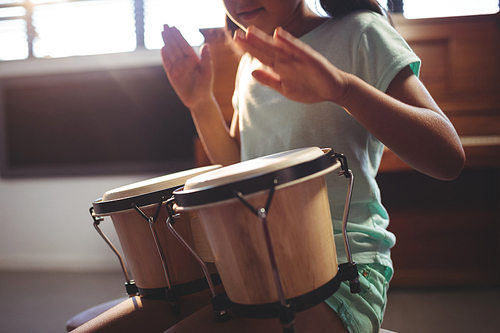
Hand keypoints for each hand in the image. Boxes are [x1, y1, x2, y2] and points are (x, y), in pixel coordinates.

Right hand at [161, 25, 213, 108]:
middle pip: (176, 46)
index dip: (179, 36)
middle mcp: (185, 62)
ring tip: (162, 32)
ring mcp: (178, 68)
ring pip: (171, 53)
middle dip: (170, 36)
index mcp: (194, 59)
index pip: (184, 45)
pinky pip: (167, 64)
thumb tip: (206, 45)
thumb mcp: (207, 72)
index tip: (174, 27)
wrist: (199, 100)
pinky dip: (165, 57)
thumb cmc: (205, 86)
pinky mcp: (172, 75)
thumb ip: (206, 58)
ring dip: (166, 43)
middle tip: (165, 25)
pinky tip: (162, 48)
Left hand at [233, 26, 349, 103]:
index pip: (262, 56)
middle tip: (236, 34)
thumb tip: (252, 73)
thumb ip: (270, 80)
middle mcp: (288, 60)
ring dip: (265, 40)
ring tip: (251, 31)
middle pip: (267, 50)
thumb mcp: (285, 88)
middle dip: (252, 43)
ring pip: (278, 48)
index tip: (236, 40)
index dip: (249, 49)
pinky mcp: (310, 59)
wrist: (334, 90)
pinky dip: (288, 42)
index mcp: (282, 66)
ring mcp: (299, 59)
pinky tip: (278, 34)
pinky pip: (298, 50)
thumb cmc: (310, 88)